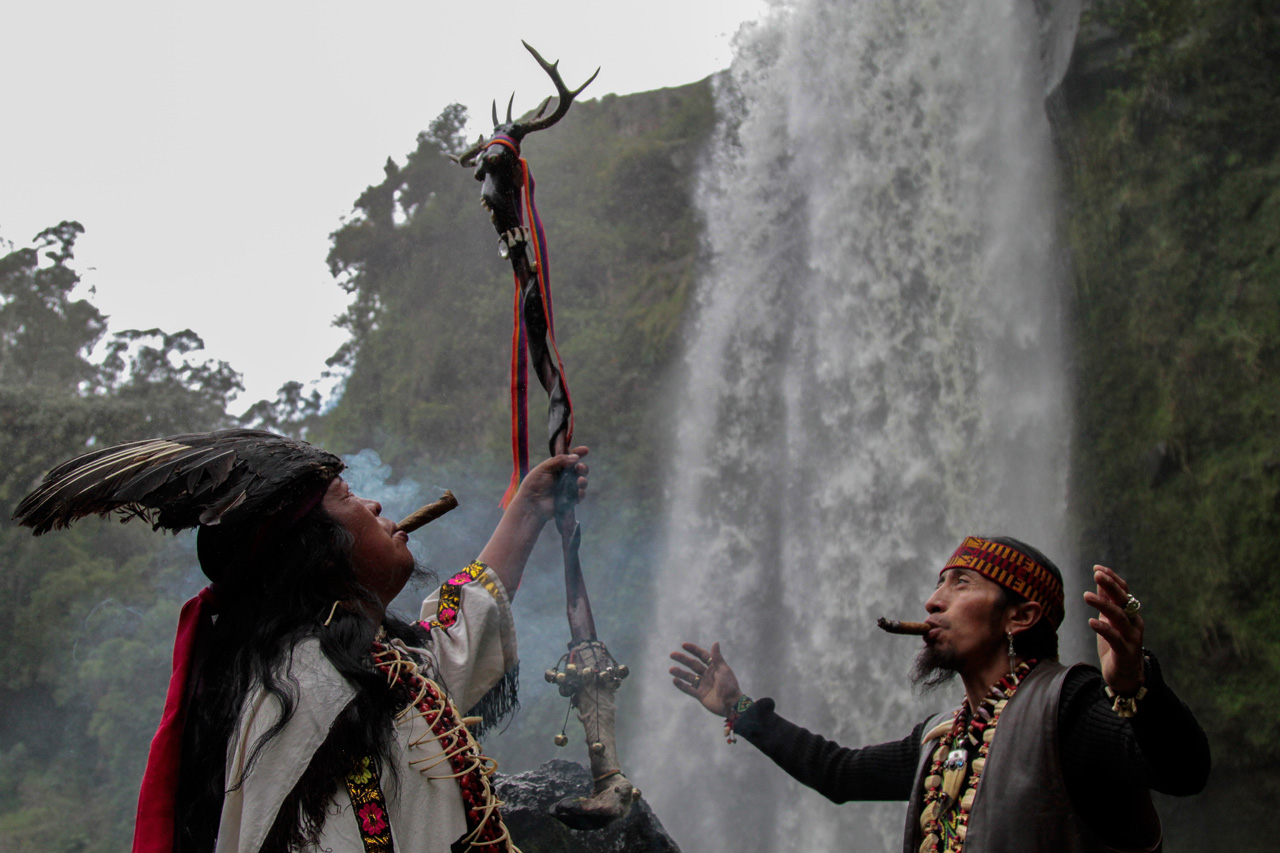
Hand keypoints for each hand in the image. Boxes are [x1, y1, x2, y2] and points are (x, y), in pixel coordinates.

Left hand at [511, 446, 588, 521]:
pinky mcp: (569, 500)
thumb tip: (575, 457)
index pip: (569, 458)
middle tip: (580, 468)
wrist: (531, 504)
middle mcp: (563, 477)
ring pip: (581, 482)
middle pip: (579, 470)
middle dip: (583, 468)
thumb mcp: (544, 468)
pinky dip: (580, 493)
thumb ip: (559, 460)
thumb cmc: (534, 485)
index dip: (578, 453)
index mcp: (556, 467)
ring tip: (580, 481)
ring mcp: (567, 488)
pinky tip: (578, 492)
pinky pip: (579, 495)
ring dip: (583, 481)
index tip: (585, 450)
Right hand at [669, 641, 741, 715]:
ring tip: (671, 669)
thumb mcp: (724, 669)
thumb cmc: (730, 685)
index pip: (702, 655)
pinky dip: (681, 685)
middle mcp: (707, 674)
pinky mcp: (700, 695)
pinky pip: (689, 689)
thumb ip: (717, 657)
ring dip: (680, 672)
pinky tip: (674, 680)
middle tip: (672, 655)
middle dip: (683, 659)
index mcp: (714, 667)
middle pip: (693, 664)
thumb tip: (715, 642)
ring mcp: (703, 684)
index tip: (683, 645)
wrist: (731, 704)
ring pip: (689, 676)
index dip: (693, 649)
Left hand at [1083, 564, 1144, 694]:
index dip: (1112, 579)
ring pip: (1119, 617)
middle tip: (1097, 574)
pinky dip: (1104, 628)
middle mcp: (1134, 623)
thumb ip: (1107, 602)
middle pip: (1124, 600)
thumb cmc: (1117, 645)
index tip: (1098, 568)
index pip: (1124, 592)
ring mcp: (1131, 638)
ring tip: (1086, 596)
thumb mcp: (1109, 621)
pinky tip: (1091, 621)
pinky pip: (1115, 638)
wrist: (1126, 676)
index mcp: (1130, 614)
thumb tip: (1100, 581)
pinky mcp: (1125, 652)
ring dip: (1103, 605)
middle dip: (1111, 586)